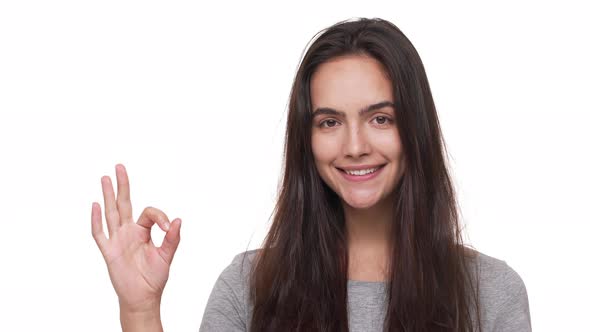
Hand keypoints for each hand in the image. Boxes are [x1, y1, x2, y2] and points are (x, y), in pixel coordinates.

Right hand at [91, 164, 181, 311]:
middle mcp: (128, 232)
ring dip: (108, 196)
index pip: (148, 213)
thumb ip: (172, 239)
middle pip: (124, 204)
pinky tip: (95, 205)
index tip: (168, 228)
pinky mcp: (109, 252)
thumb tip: (179, 220)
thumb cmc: (154, 277)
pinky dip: (97, 221)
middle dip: (122, 186)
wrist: (143, 297)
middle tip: (119, 167)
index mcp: (142, 231)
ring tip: (105, 178)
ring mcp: (117, 240)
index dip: (160, 216)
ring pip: (111, 213)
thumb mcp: (167, 256)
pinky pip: (100, 234)